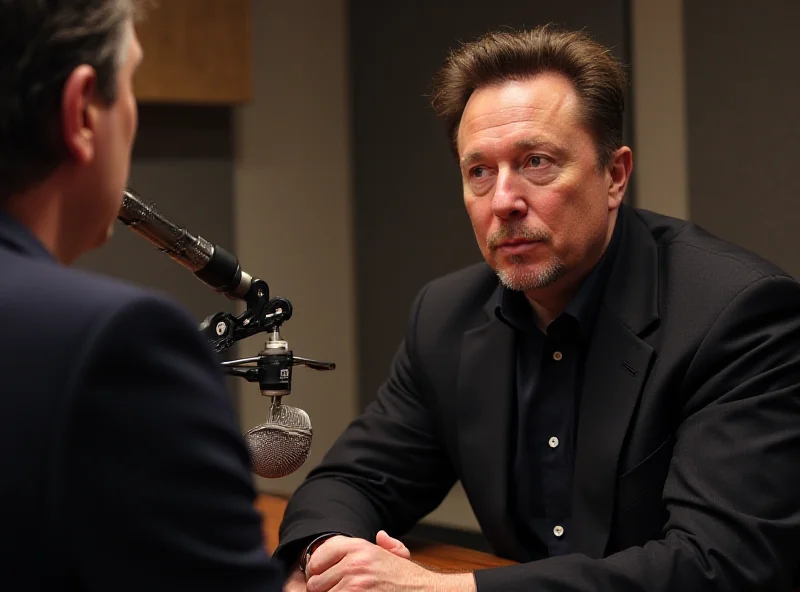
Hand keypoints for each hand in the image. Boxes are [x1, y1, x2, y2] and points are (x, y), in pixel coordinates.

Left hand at [283, 532, 409, 591]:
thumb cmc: (408, 581)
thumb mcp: (399, 556)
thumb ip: (387, 544)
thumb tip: (381, 536)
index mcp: (360, 547)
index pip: (318, 556)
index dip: (317, 569)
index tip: (323, 576)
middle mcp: (354, 564)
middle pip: (315, 581)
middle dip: (322, 589)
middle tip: (336, 590)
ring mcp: (354, 586)